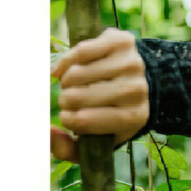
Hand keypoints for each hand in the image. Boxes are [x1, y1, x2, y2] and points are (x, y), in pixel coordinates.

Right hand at [51, 28, 148, 163]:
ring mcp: (132, 64)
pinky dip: (69, 60)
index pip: (83, 120)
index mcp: (134, 118)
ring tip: (75, 84)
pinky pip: (80, 51)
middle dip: (66, 99)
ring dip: (67, 80)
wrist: (141, 82)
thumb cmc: (111, 114)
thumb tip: (49, 133)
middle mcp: (137, 90)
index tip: (70, 117)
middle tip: (72, 99)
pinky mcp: (123, 41)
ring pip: (76, 73)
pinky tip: (73, 67)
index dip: (68, 119)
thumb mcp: (96, 140)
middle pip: (76, 96)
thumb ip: (68, 148)